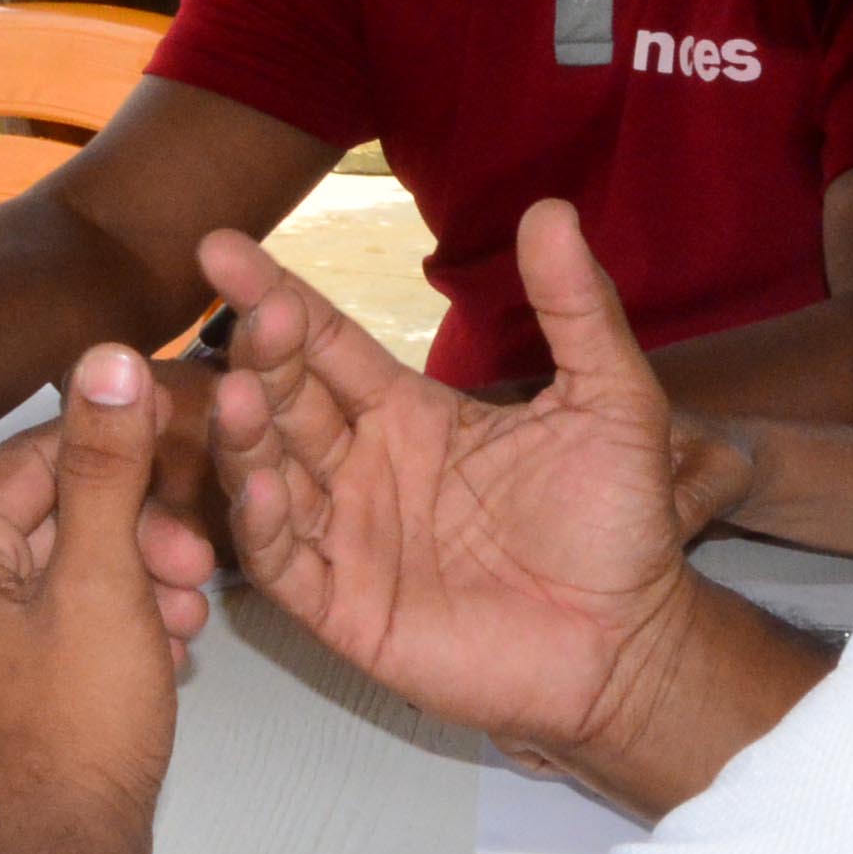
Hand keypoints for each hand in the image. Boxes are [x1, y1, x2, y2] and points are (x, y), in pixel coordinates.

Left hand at [0, 345, 196, 853]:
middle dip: (136, 533)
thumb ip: (106, 468)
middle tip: (200, 566)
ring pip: (66, 574)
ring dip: (138, 581)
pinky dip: (119, 626)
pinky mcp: (1, 691)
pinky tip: (167, 654)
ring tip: (191, 617)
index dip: (116, 450)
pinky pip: (63, 625)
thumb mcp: (104, 581)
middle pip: (50, 518)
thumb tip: (107, 357)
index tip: (188, 456)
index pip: (30, 458)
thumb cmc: (78, 729)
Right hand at [187, 201, 777, 809]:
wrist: (629, 645)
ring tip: (238, 390)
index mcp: (408, 414)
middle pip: (286, 398)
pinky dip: (263, 524)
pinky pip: (284, 560)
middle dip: (260, 353)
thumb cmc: (617, 526)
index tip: (223, 246)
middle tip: (253, 313)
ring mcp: (346, 538)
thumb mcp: (610, 401)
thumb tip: (550, 208)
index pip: (324, 343)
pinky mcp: (342, 608)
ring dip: (246, 433)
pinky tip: (264, 486)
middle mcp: (361, 468)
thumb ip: (577, 310)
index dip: (275, 294)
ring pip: (268, 472)